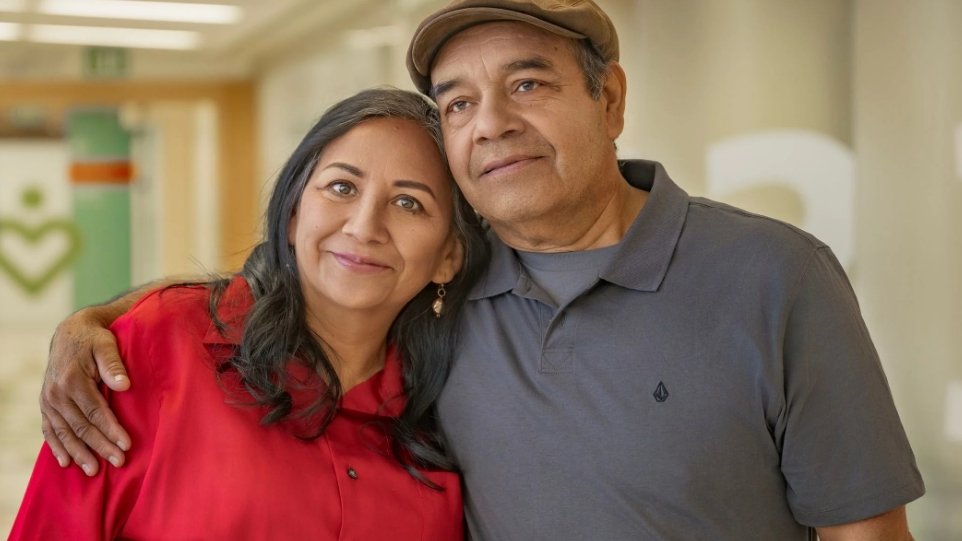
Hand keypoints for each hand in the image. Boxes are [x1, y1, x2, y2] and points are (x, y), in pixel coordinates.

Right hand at [40, 307, 131, 475]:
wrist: (70, 333)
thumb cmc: (94, 339)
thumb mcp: (106, 344)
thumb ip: (113, 363)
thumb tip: (124, 385)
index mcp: (72, 380)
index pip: (95, 411)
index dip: (110, 429)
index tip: (126, 444)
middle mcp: (56, 393)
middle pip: (81, 426)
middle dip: (100, 446)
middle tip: (118, 461)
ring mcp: (49, 400)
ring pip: (65, 432)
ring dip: (79, 453)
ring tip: (94, 471)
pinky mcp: (46, 405)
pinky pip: (49, 430)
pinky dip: (56, 447)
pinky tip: (65, 462)